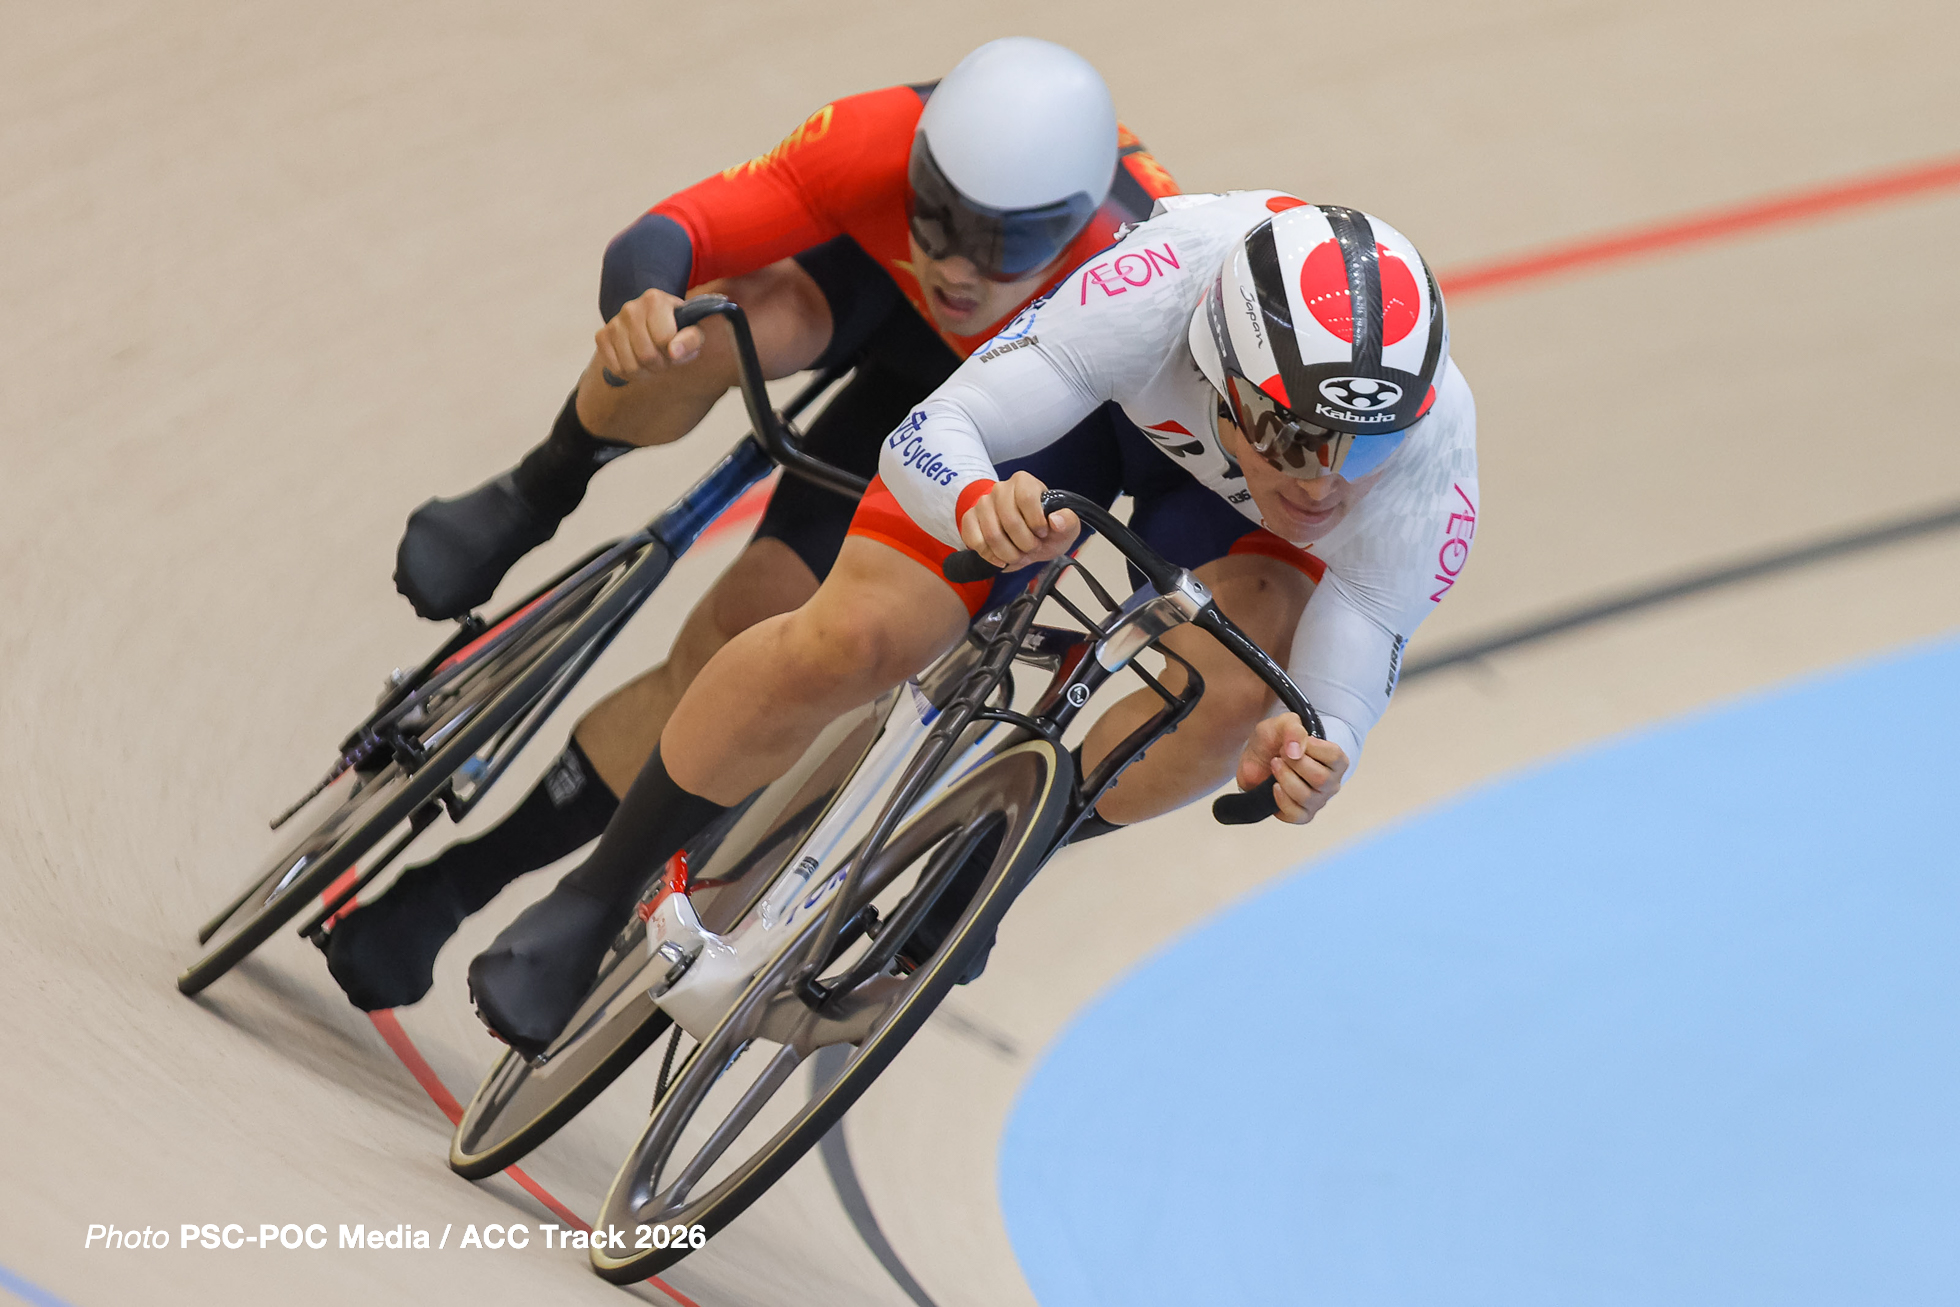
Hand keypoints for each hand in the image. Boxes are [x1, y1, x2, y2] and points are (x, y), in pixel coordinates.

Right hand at [592, 288, 706, 385]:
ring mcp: (614, 322)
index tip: (676, 350)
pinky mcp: (602, 336)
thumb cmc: (677, 329)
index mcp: (655, 300)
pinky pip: (616, 368)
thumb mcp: (694, 332)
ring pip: (630, 366)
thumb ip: (691, 340)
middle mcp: (631, 308)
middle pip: (646, 355)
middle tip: (665, 359)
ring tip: (652, 361)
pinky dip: (629, 373)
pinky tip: (638, 362)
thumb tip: (673, 351)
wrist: (655, 325)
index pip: (664, 339)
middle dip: (660, 365)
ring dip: (645, 372)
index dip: (674, 353)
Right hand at [957, 471, 1080, 570]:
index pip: (1027, 498)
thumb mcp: (1065, 528)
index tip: (1042, 534)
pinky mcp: (970, 519)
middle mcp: (1001, 488)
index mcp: (1024, 482)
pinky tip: (1000, 558)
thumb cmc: (1046, 531)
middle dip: (1024, 544)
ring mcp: (983, 503)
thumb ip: (1068, 522)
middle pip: (1010, 520)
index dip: (1036, 522)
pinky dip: (989, 555)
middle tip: (1032, 549)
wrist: (1027, 540)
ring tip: (1018, 556)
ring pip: (992, 534)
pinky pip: (974, 540)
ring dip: (1008, 553)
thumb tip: (1056, 520)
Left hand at [1234, 713, 1346, 824]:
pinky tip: (1274, 786)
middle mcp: (1331, 783)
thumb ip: (1293, 730)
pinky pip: (1296, 815)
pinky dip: (1282, 800)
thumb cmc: (1277, 740)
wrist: (1256, 757)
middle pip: (1321, 779)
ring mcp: (1317, 800)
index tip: (1294, 742)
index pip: (1335, 757)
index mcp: (1335, 761)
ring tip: (1275, 765)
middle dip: (1295, 764)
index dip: (1312, 748)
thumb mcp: (1283, 724)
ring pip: (1307, 797)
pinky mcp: (1301, 814)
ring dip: (1285, 778)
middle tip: (1280, 754)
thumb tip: (1297, 751)